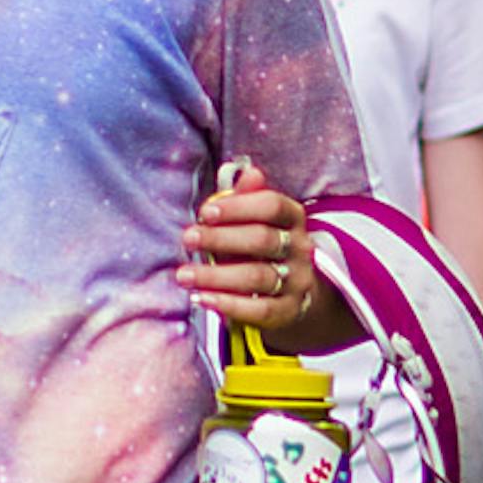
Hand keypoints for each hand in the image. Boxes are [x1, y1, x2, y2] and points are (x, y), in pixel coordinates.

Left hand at [178, 157, 321, 337]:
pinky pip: (260, 309)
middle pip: (263, 240)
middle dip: (221, 239)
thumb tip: (247, 172)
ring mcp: (297, 281)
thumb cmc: (260, 246)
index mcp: (292, 218)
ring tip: (183, 275)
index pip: (272, 206)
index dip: (239, 206)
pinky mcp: (288, 311)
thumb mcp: (254, 219)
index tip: (205, 212)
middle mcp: (299, 248)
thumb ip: (246, 198)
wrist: (293, 291)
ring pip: (259, 276)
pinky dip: (229, 305)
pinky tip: (201, 298)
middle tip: (188, 239)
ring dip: (217, 276)